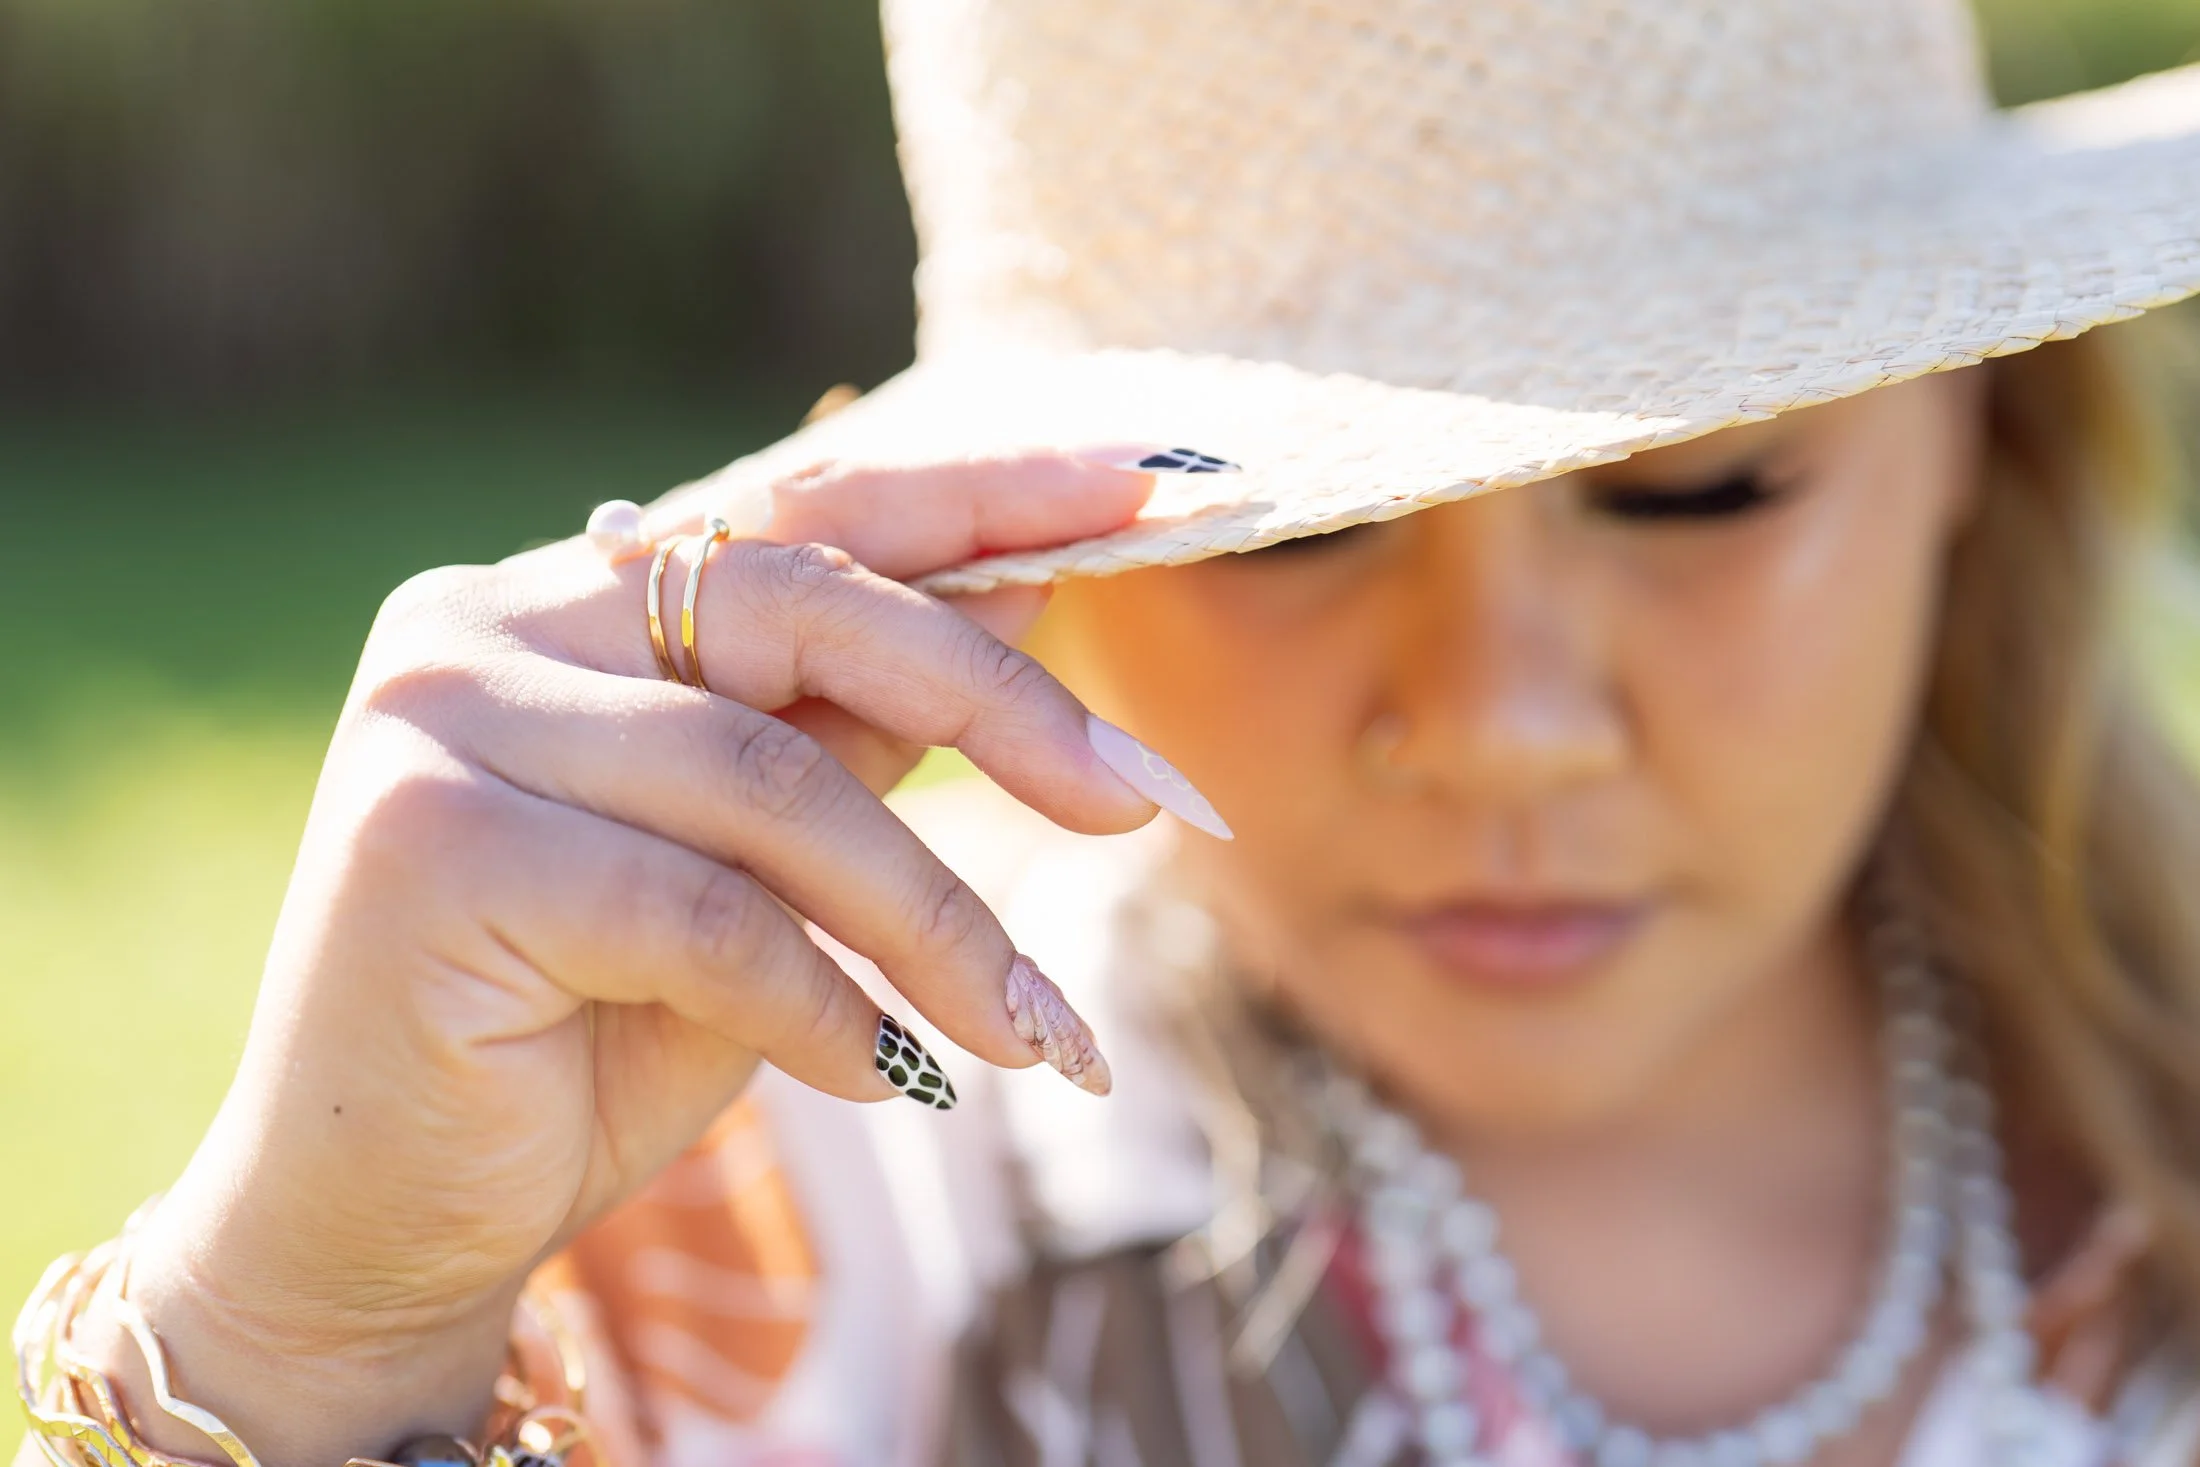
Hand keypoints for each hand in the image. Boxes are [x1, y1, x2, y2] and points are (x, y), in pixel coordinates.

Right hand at [85, 450, 1204, 1464]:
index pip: (800, 510)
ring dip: (936, 919)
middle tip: (1144, 799)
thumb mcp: (760, 870)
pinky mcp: (432, 846)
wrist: (383, 1218)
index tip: (1149, 487)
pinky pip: (707, 912)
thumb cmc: (586, 1034)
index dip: (979, 497)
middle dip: (1001, 706)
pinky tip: (887, 1078)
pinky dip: (827, 1004)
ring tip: (1034, 1031)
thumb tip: (1022, 603)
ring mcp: (443, 722)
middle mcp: (487, 622)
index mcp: (568, 600)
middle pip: (806, 607)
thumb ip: (852, 735)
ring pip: (772, 781)